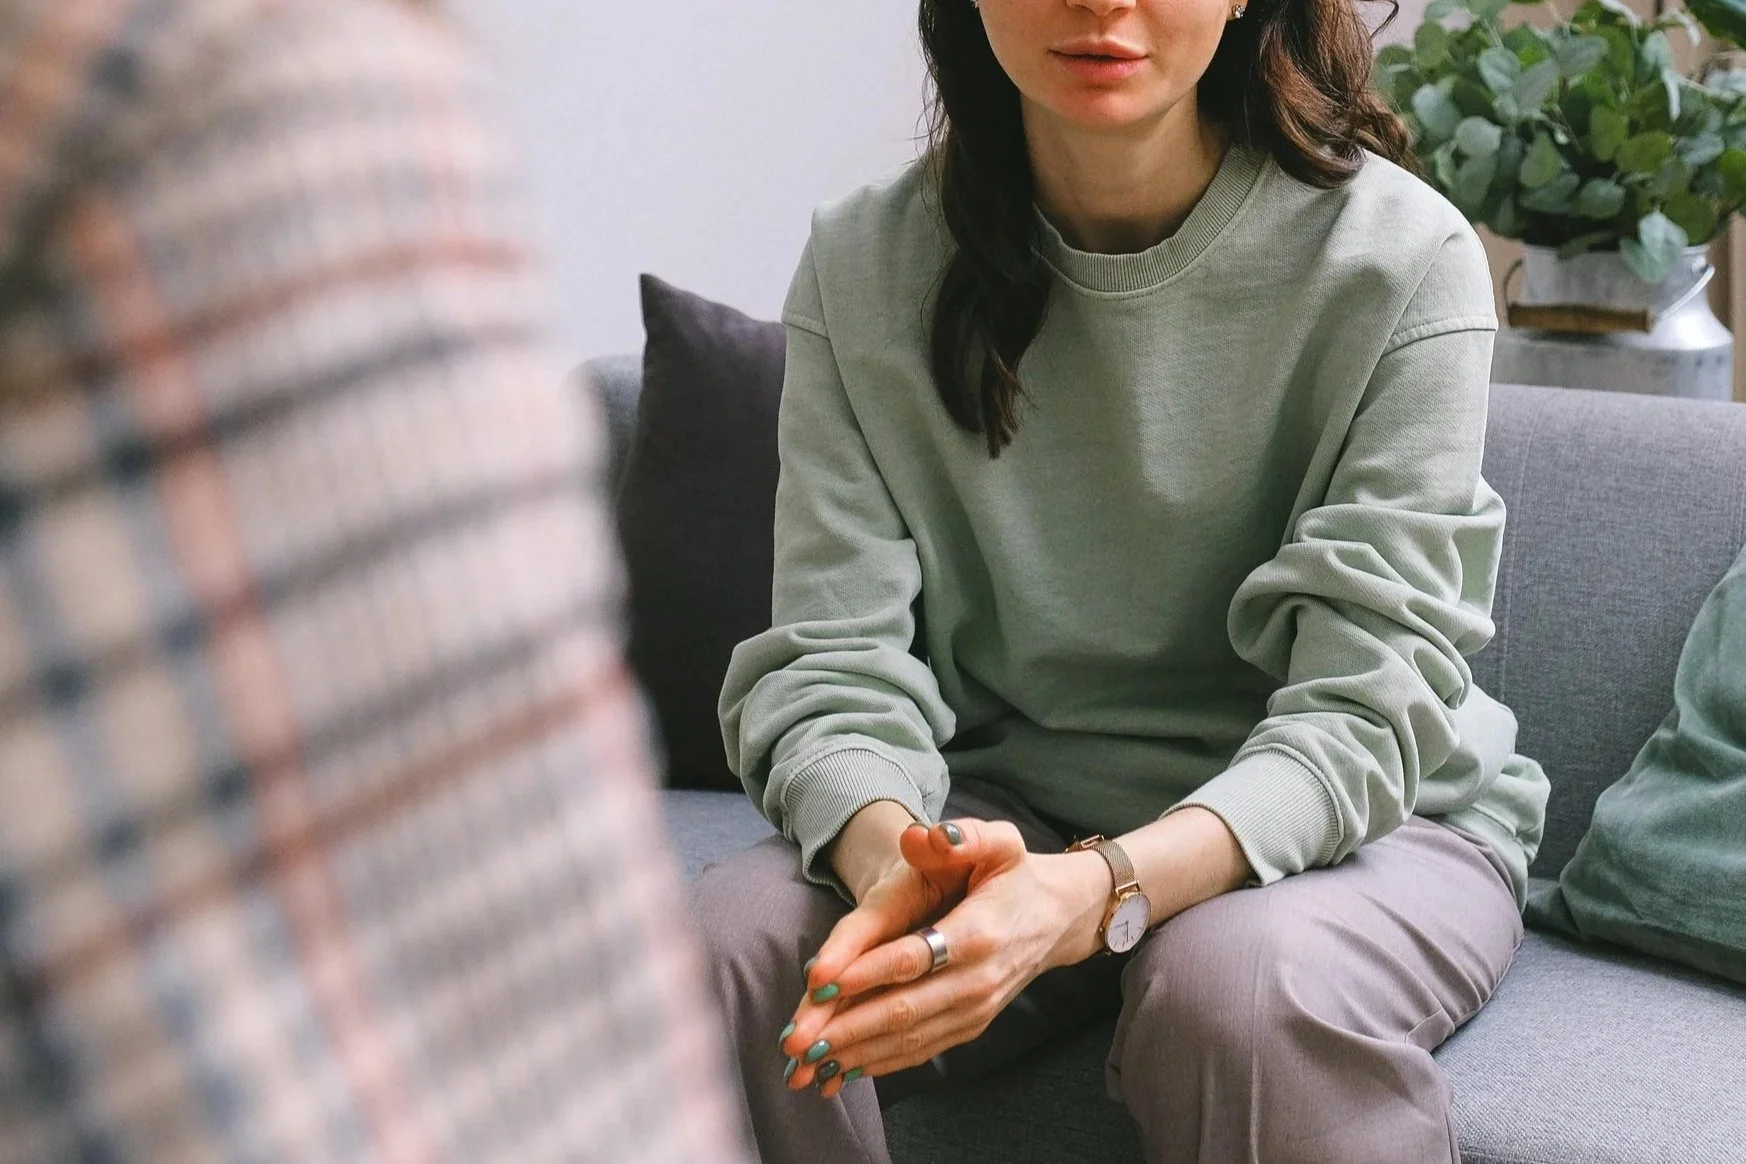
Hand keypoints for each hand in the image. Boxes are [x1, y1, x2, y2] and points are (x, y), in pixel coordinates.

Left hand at [780, 818, 1109, 1096]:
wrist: (1057, 918)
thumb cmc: (1016, 875)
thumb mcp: (1000, 842)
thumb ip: (965, 836)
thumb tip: (923, 836)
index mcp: (979, 932)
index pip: (914, 957)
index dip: (866, 971)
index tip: (819, 984)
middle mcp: (979, 980)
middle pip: (905, 1009)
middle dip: (847, 1029)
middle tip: (795, 1042)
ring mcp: (974, 1009)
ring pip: (909, 1038)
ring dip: (855, 1054)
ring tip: (805, 1065)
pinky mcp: (969, 1026)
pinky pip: (921, 1050)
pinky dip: (880, 1063)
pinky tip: (842, 1070)